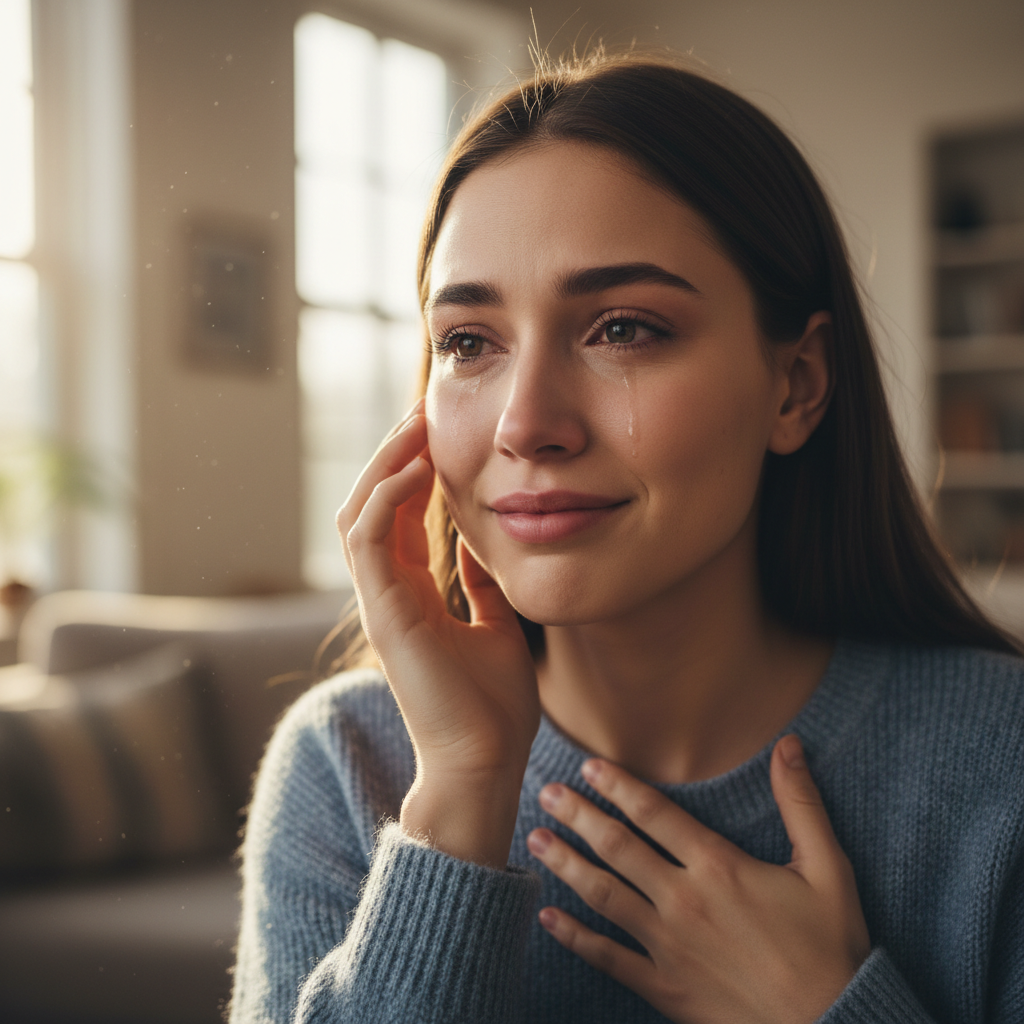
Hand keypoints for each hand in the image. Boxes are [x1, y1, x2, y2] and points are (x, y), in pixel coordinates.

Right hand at [338, 401, 540, 867]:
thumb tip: (483, 544)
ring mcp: (381, 602)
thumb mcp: (498, 625)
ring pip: (359, 513)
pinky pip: (369, 539)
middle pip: (372, 505)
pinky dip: (388, 497)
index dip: (413, 470)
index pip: (399, 515)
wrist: (486, 762)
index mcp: (410, 593)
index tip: (439, 431)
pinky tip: (420, 468)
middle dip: (393, 455)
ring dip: (384, 465)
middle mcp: (387, 592)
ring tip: (416, 426)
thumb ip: (482, 585)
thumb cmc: (493, 705)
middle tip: (422, 412)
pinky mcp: (385, 613)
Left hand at [526, 735, 869, 1023]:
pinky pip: (609, 959)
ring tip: (535, 840)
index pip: (654, 813)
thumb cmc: (831, 947)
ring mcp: (669, 946)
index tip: (588, 766)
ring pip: (604, 896)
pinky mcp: (665, 988)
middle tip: (546, 793)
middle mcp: (685, 901)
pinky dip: (575, 937)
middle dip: (578, 816)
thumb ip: (801, 803)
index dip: (617, 785)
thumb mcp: (828, 868)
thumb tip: (789, 744)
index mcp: (719, 866)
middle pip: (618, 847)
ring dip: (566, 865)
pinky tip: (547, 917)